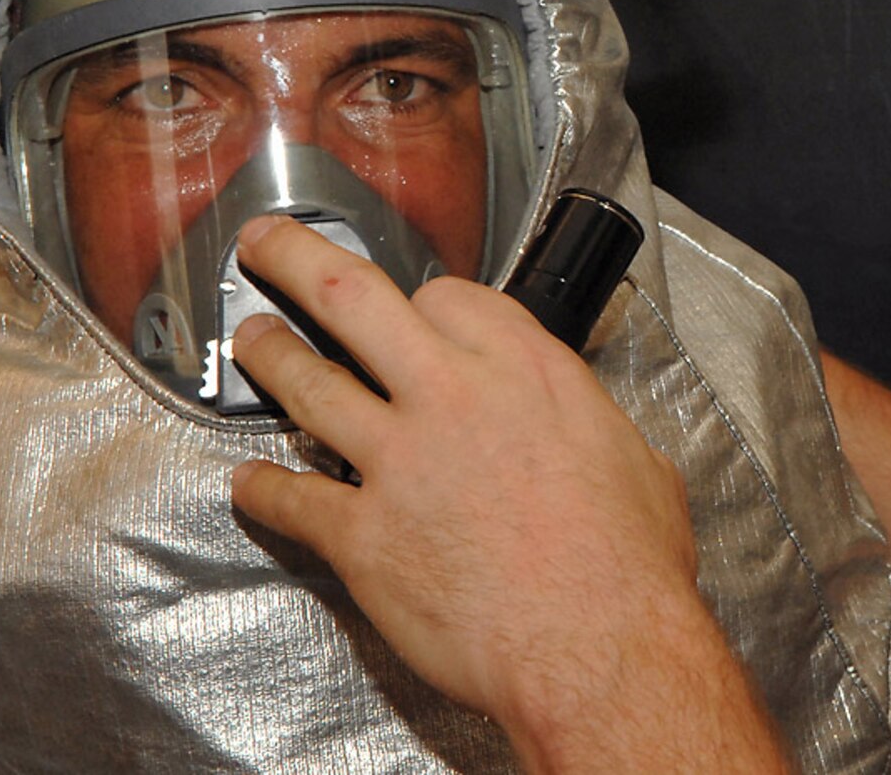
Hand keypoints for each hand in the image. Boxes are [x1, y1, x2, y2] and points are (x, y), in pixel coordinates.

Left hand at [228, 215, 791, 773]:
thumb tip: (600, 441)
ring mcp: (400, 460)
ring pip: (310, 383)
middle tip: (269, 245)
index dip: (424, 299)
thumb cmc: (626, 567)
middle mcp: (455, 395)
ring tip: (252, 341)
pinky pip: (292, 499)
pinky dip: (263, 489)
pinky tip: (251, 483)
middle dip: (298, 259)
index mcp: (527, 369)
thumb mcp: (639, 463)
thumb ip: (597, 431)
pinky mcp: (363, 533)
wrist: (595, 645)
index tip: (414, 305)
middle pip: (354, 299)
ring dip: (270, 357)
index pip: (450, 296)